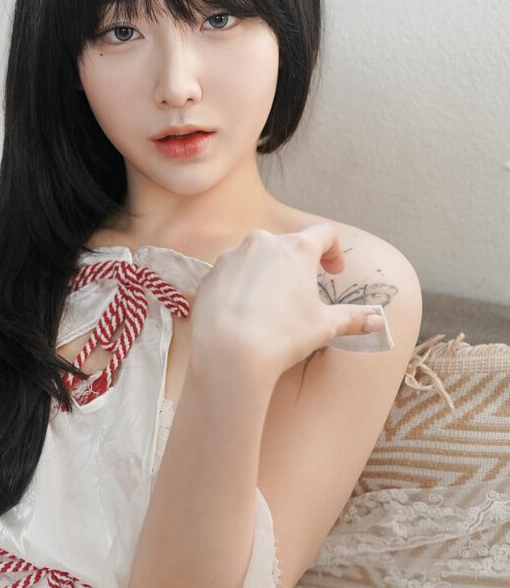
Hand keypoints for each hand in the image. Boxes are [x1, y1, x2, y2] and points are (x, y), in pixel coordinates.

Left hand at [189, 223, 385, 378]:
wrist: (229, 352)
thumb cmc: (283, 335)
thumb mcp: (324, 327)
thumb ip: (353, 318)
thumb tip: (378, 321)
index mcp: (296, 248)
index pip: (324, 234)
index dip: (334, 251)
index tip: (333, 272)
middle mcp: (262, 243)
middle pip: (286, 246)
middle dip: (296, 266)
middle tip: (301, 293)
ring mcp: (231, 257)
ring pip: (255, 259)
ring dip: (266, 275)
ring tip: (270, 307)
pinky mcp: (209, 276)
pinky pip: (230, 276)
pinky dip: (240, 288)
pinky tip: (243, 314)